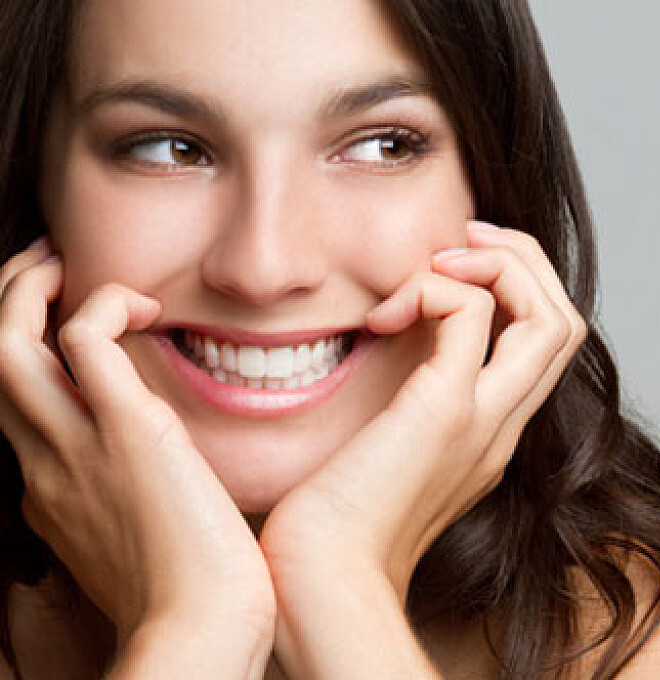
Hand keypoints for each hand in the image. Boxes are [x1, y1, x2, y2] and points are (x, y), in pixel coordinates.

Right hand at [0, 237, 275, 651]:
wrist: (202, 625)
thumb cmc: (189, 592)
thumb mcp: (131, 547)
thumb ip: (123, 508)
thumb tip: (151, 484)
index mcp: (47, 495)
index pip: (16, 412)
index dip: (31, 363)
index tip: (65, 334)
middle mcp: (45, 466)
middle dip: (7, 307)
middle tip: (47, 272)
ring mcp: (76, 446)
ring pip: (9, 345)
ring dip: (28, 290)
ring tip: (66, 265)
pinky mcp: (127, 428)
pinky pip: (87, 338)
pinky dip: (104, 303)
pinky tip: (146, 305)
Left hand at [257, 220, 586, 673]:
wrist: (321, 578)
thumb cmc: (334, 521)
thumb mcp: (384, 451)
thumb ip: (405, 404)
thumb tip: (386, 339)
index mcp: (491, 433)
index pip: (545, 345)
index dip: (518, 289)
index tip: (456, 266)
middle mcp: (503, 425)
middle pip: (566, 322)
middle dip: (525, 261)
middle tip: (465, 239)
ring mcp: (484, 419)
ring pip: (552, 316)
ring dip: (502, 264)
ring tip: (441, 260)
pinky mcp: (445, 410)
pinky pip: (473, 314)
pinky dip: (438, 286)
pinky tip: (386, 312)